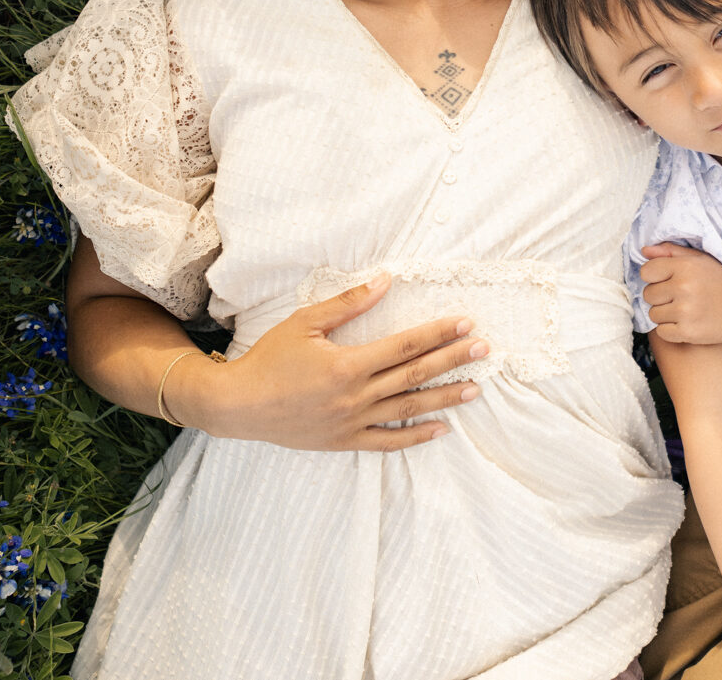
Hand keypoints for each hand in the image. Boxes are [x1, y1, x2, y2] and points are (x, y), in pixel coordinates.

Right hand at [176, 274, 488, 450]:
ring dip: (445, 398)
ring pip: (408, 409)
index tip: (465, 323)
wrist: (237, 406)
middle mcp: (355, 396)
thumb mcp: (305, 322)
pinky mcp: (344, 441)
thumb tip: (385, 280)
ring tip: (476, 389)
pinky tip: (442, 429)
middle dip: (453, 361)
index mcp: (347, 365)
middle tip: (484, 350)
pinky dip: (416, 436)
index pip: (405, 346)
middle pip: (415, 375)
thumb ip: (348, 303)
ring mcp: (351, 422)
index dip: (438, 333)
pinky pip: (388, 441)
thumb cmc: (269, 358)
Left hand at [639, 243, 721, 344]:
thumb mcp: (700, 259)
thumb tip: (644, 250)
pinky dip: (670, 330)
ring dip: (665, 314)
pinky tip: (685, 322)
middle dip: (660, 296)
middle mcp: (683, 288)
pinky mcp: (688, 332)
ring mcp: (685, 311)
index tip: (667, 280)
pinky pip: (661, 332)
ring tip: (683, 309)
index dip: (654, 276)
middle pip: (648, 294)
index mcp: (684, 267)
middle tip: (678, 296)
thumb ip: (671, 252)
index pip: (646, 272)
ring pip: (653, 314)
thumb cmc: (721, 281)